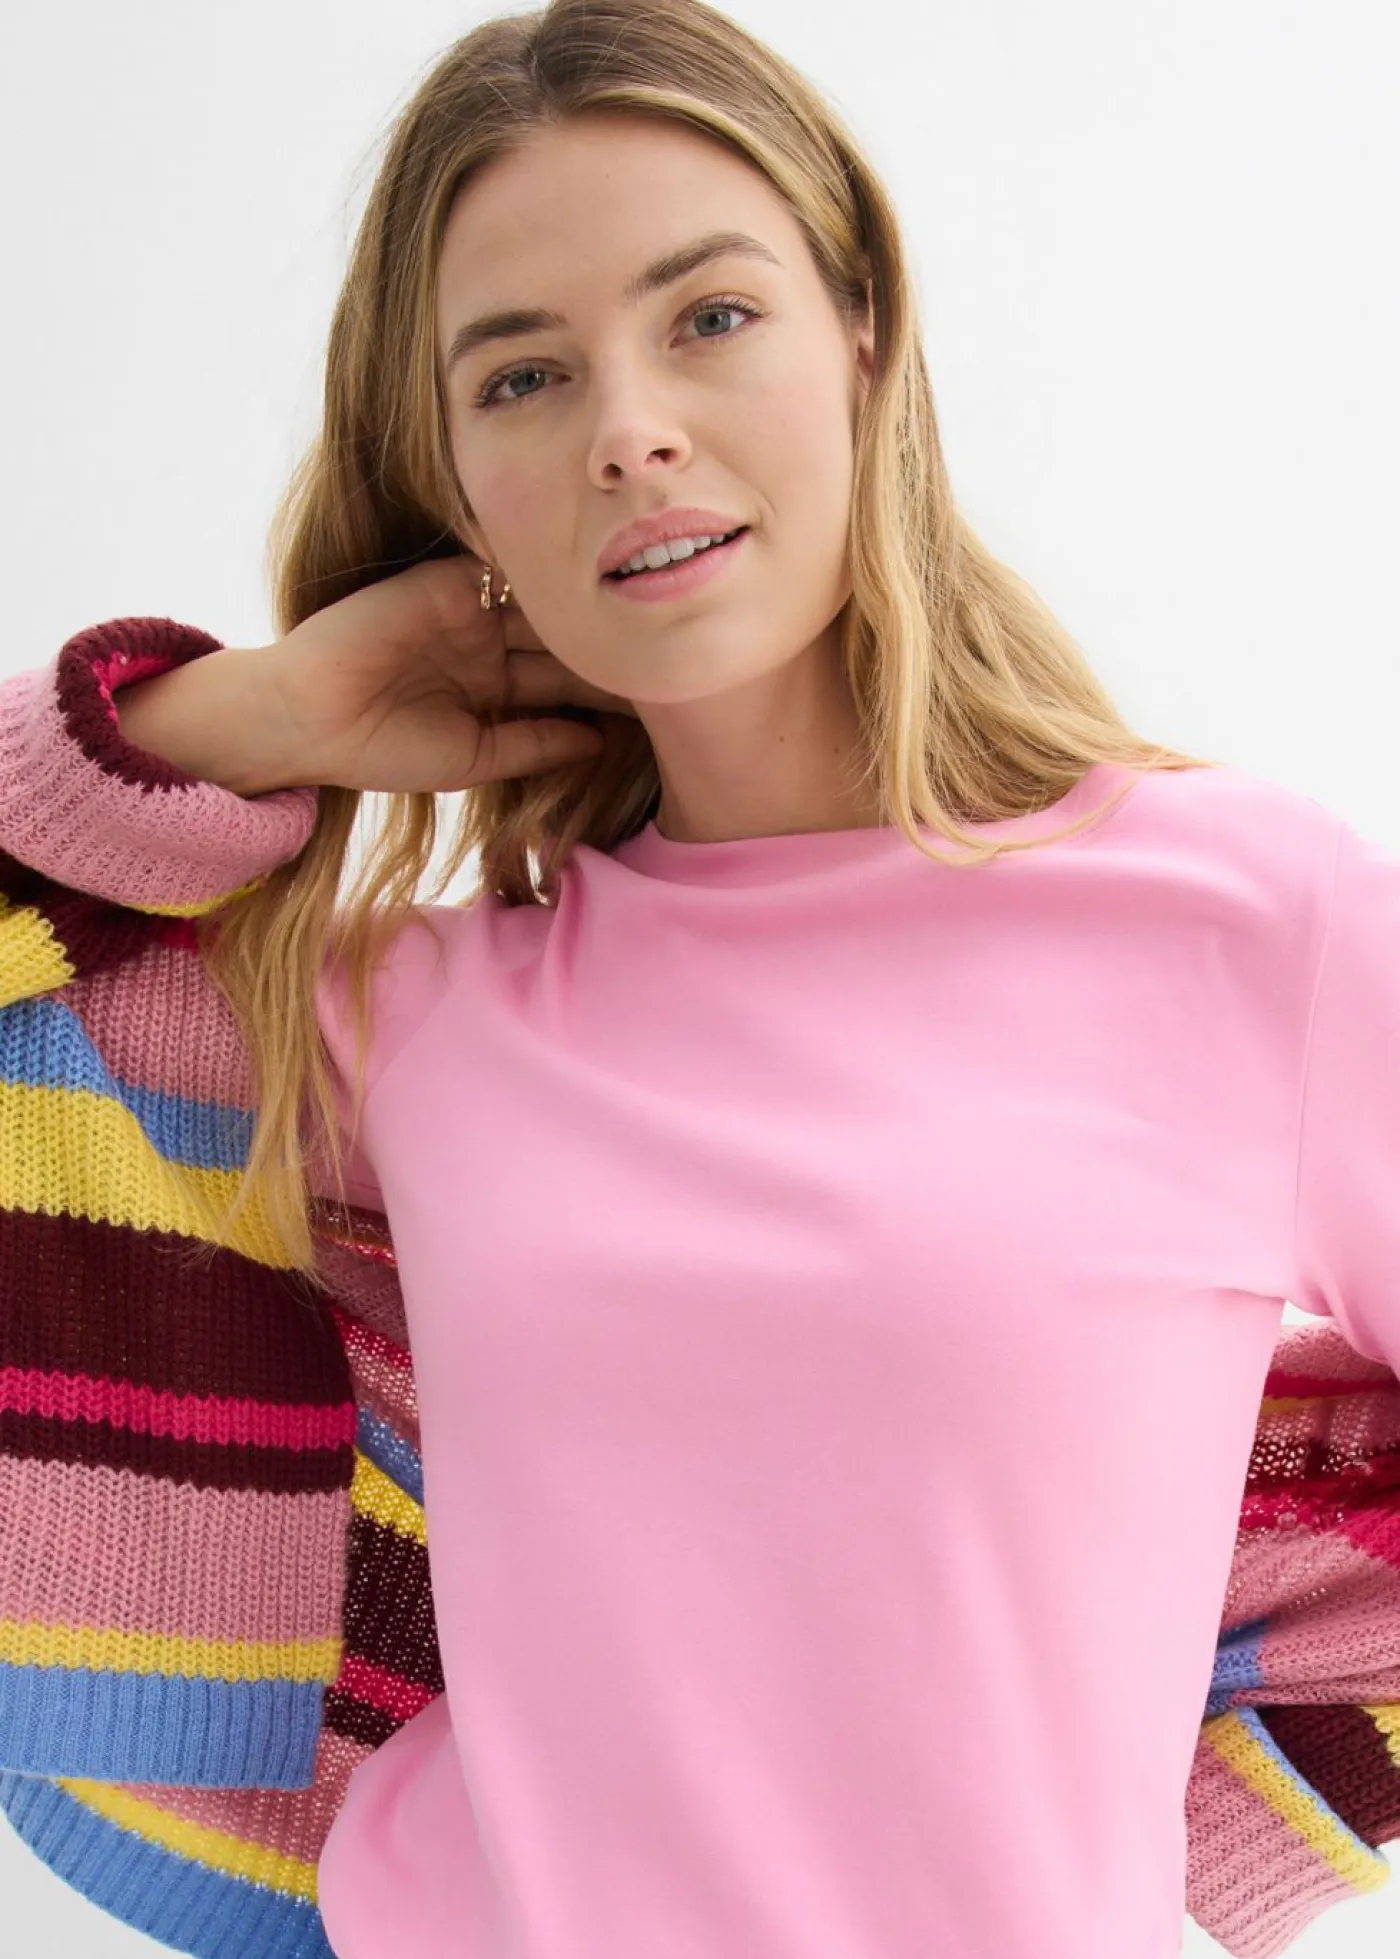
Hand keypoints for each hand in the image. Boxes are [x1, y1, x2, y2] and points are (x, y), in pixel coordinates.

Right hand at [258, 553, 638, 794]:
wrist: (308, 718)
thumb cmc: (383, 750)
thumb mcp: (475, 757)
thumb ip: (536, 744)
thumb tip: (602, 743)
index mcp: (497, 689)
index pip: (567, 681)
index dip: (610, 686)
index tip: (666, 693)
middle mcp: (490, 645)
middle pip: (565, 638)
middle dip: (612, 640)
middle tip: (673, 639)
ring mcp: (470, 610)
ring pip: (543, 606)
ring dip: (587, 609)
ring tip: (645, 609)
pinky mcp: (447, 581)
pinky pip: (504, 570)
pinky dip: (542, 573)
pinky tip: (593, 577)